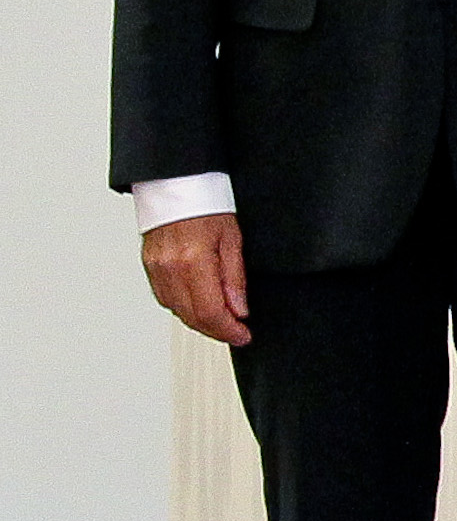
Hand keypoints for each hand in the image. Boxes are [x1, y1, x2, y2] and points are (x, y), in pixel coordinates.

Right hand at [143, 212, 248, 345]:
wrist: (176, 184)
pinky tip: (199, 306)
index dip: (228, 331)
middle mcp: (170, 268)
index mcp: (193, 261)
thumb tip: (239, 310)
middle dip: (217, 331)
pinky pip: (165, 298)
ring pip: (177, 311)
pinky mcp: (149, 267)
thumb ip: (235, 278)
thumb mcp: (233, 239)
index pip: (210, 312)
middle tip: (237, 333)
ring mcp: (156, 269)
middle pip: (192, 317)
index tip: (243, 336)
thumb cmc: (207, 205)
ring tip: (222, 321)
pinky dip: (184, 307)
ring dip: (200, 322)